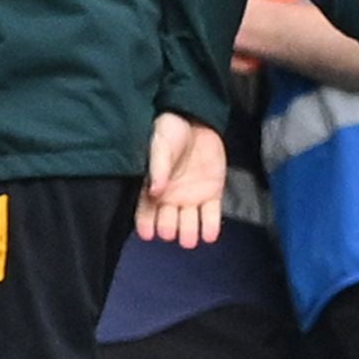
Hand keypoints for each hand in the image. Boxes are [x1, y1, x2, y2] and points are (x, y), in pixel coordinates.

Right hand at [137, 113, 227, 245]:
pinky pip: (211, 214)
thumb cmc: (170, 132)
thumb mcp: (160, 146)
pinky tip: (209, 235)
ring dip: (189, 232)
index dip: (146, 224)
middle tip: (168, 231)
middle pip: (168, 221)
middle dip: (168, 228)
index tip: (148, 234)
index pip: (146, 212)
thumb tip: (154, 190)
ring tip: (189, 240)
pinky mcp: (212, 193)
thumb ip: (158, 167)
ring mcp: (192, 197)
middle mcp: (171, 198)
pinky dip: (211, 226)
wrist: (197, 119)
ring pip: (189, 222)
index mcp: (153, 188)